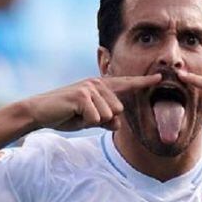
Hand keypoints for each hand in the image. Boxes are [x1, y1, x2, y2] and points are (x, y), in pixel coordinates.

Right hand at [22, 75, 160, 132]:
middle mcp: (97, 84)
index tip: (161, 78)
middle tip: (83, 116)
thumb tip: (117, 124)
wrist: (40, 112)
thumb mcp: (89, 120)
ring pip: (108, 115)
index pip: (125, 85)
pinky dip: (85, 121)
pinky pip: (96, 118)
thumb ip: (105, 121)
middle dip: (103, 120)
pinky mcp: (82, 95)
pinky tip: (72, 114)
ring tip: (76, 114)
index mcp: (100, 88)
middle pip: (118, 110)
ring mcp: (90, 88)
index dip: (143, 82)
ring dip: (93, 121)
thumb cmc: (65, 115)